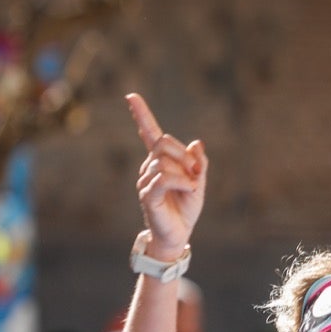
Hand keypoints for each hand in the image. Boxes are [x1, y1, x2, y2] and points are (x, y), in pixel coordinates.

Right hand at [126, 93, 207, 258]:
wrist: (179, 234)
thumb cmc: (186, 208)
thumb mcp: (199, 182)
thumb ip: (199, 163)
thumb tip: (196, 143)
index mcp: (161, 162)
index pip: (150, 133)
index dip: (141, 115)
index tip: (131, 97)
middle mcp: (150, 168)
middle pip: (163, 143)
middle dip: (184, 155)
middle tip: (196, 173)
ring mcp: (146, 181)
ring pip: (165, 162)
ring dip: (185, 173)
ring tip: (191, 188)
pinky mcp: (148, 195)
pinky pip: (164, 178)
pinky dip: (181, 181)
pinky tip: (190, 189)